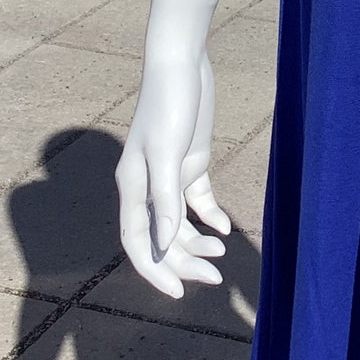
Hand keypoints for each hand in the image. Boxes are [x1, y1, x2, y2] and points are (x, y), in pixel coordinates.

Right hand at [115, 34, 231, 297]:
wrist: (181, 64)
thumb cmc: (169, 104)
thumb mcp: (168, 152)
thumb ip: (166, 198)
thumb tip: (167, 242)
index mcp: (133, 186)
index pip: (138, 241)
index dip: (155, 269)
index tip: (178, 294)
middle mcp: (147, 186)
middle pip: (162, 237)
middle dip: (184, 262)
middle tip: (215, 278)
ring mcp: (169, 175)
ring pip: (179, 223)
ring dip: (198, 243)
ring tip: (222, 255)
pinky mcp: (189, 162)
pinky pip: (196, 201)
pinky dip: (209, 217)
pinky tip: (225, 229)